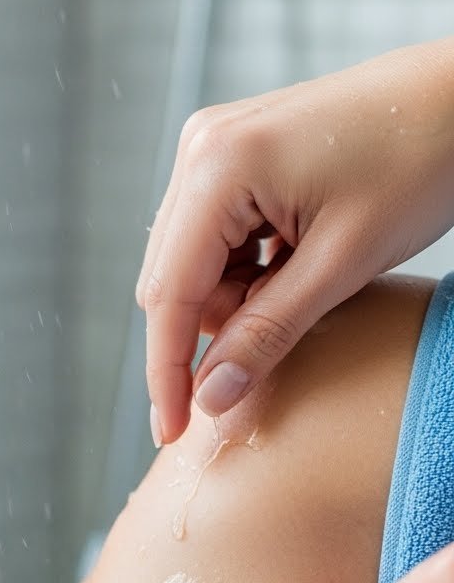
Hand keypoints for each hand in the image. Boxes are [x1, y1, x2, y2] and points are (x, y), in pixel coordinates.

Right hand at [137, 39, 453, 444]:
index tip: (171, 432)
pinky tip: (294, 269)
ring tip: (302, 293)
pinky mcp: (235, 158)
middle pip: (171, 281)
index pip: (168, 294)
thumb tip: (211, 400)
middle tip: (264, 361)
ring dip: (234, 303)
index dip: (167, 372)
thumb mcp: (340, 266)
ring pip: (194, 267)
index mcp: (218, 167)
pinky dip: (248, 275)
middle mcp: (202, 151)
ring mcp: (216, 150)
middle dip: (208, 333)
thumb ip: (267, 334)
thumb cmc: (415, 164)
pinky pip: (217, 242)